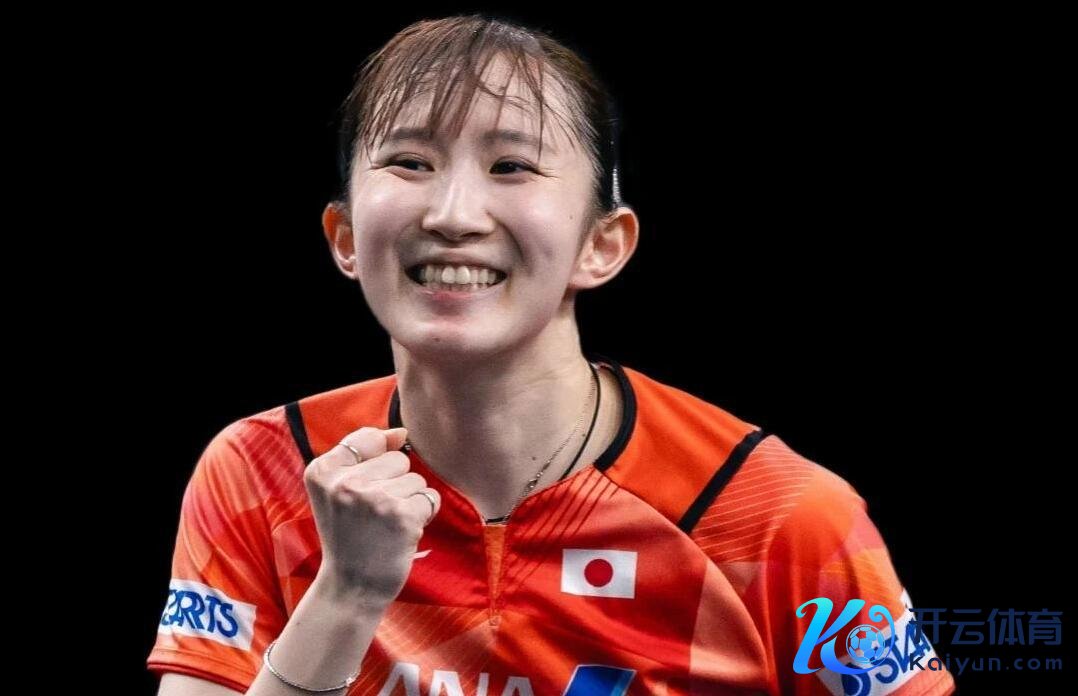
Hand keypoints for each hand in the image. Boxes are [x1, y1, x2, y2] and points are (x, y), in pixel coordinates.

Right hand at [303, 426, 440, 603]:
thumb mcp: (338, 491)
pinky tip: (402, 533)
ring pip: (416, 479)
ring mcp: (374, 499)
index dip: (376, 464)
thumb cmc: (349, 535)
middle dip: (395, 484)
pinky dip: (423, 515)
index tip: (362, 494)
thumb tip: (402, 432)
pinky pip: (430, 497)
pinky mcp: (401, 515)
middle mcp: (345, 482)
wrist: (352, 587)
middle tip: (374, 516)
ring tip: (386, 526)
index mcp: (322, 471)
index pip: (368, 438)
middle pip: (398, 458)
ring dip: (409, 501)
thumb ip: (365, 454)